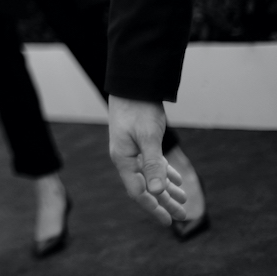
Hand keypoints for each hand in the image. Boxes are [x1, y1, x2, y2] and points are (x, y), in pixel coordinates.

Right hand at [108, 96, 187, 224]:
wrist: (133, 86)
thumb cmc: (139, 110)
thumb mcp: (148, 138)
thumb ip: (152, 165)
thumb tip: (157, 191)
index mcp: (123, 159)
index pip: (138, 191)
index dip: (153, 207)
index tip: (169, 221)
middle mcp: (126, 158)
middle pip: (145, 186)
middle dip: (164, 202)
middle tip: (182, 216)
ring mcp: (131, 150)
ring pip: (150, 176)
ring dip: (167, 189)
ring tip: (184, 199)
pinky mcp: (139, 142)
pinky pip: (152, 164)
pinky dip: (165, 173)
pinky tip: (177, 179)